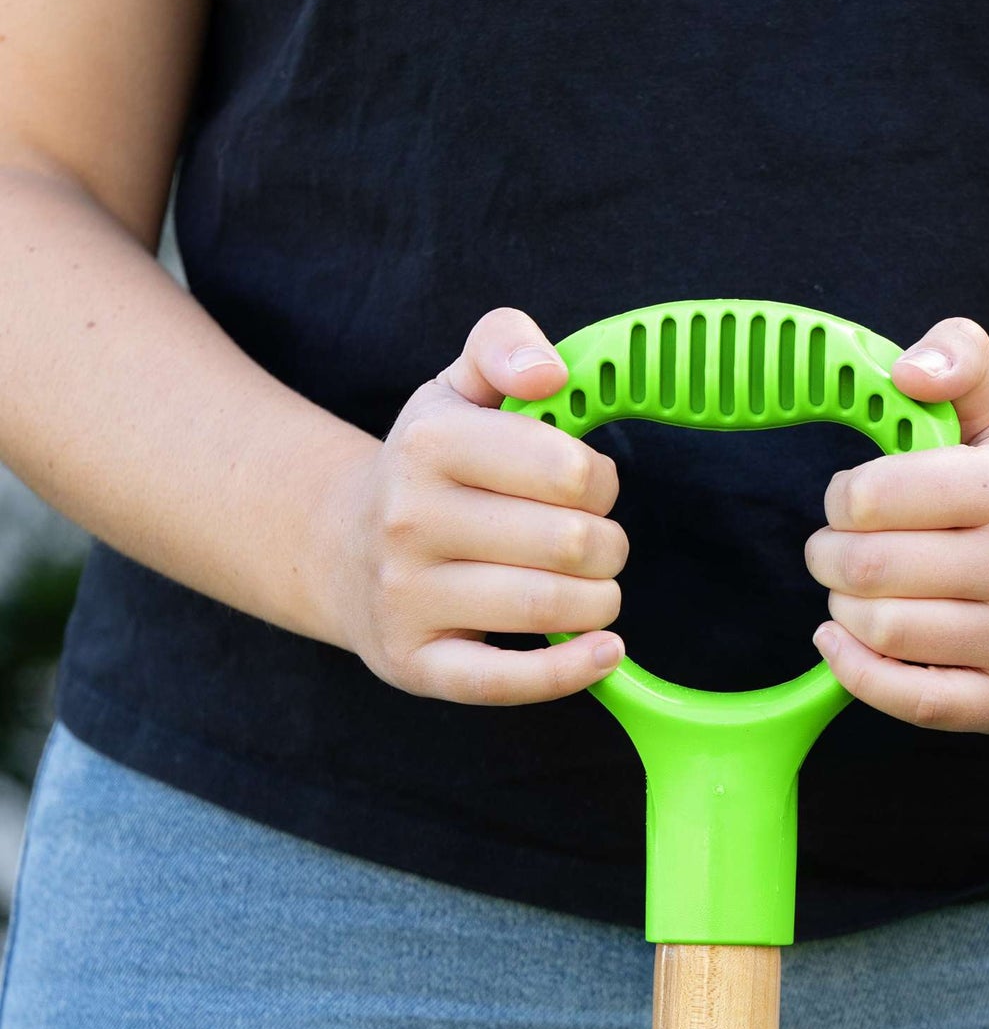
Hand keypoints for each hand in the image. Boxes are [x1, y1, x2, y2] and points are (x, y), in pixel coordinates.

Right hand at [317, 307, 627, 704]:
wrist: (340, 551)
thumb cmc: (427, 471)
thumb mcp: (455, 391)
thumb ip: (504, 346)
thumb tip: (551, 372)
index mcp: (428, 443)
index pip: (569, 469)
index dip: (600, 481)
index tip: (587, 488)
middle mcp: (408, 520)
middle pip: (571, 542)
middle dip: (609, 544)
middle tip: (594, 543)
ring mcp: (406, 598)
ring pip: (551, 605)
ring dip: (600, 601)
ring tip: (591, 589)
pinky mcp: (416, 664)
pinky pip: (506, 682)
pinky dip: (572, 671)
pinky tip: (607, 651)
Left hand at [804, 317, 988, 731]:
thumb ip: (960, 359)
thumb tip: (909, 370)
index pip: (874, 495)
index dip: (841, 499)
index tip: (851, 502)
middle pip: (868, 568)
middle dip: (829, 557)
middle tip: (838, 553)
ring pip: (881, 631)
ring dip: (842, 611)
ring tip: (857, 595)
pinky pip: (906, 698)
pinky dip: (854, 671)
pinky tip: (841, 642)